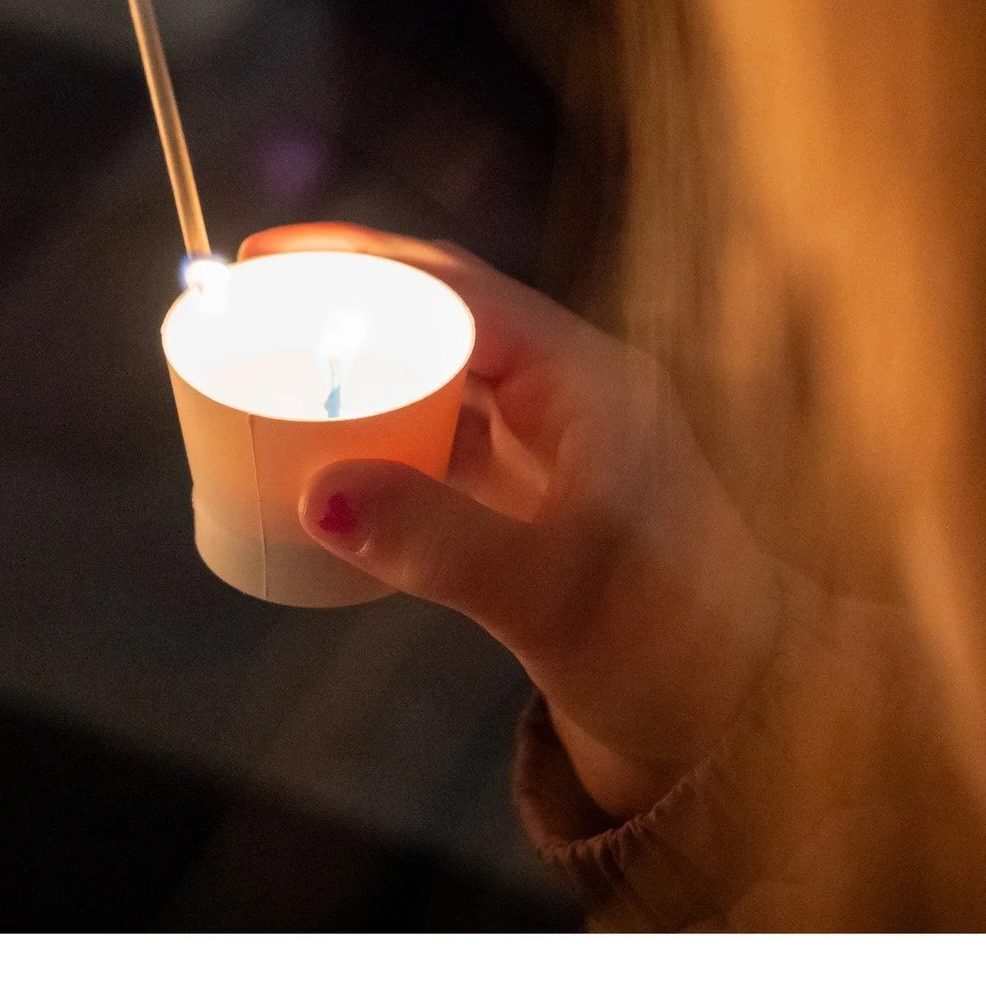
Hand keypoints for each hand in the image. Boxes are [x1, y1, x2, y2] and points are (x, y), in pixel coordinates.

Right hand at [236, 223, 787, 819]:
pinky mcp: (531, 502)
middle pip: (439, 320)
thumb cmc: (672, 647)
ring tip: (266, 370)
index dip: (360, 263)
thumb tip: (321, 491)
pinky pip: (437, 443)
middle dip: (343, 306)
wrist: (738, 726)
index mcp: (589, 384)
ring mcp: (550, 448)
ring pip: (435, 381)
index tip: (268, 259)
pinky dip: (377, 437)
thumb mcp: (552, 594)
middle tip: (247, 313)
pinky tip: (321, 453)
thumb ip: (440, 542)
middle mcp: (569, 398)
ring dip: (356, 372)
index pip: (459, 290)